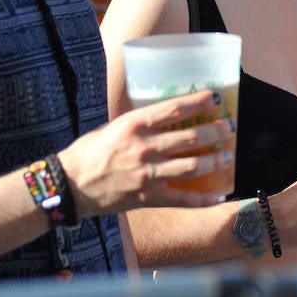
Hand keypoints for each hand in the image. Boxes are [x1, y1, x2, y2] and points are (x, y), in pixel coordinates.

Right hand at [58, 89, 235, 215]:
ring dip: (214, 162)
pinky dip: (203, 199)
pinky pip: (182, 199)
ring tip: (227, 157)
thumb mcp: (113, 127)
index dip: (198, 102)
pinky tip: (218, 196)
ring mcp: (147, 174)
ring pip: (191, 166)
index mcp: (134, 125)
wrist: (68, 186)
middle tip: (228, 128)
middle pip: (189, 137)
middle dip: (214, 131)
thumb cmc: (88, 153)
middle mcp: (144, 148)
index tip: (216, 98)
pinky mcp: (147, 197)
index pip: (174, 109)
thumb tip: (167, 117)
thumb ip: (140, 124)